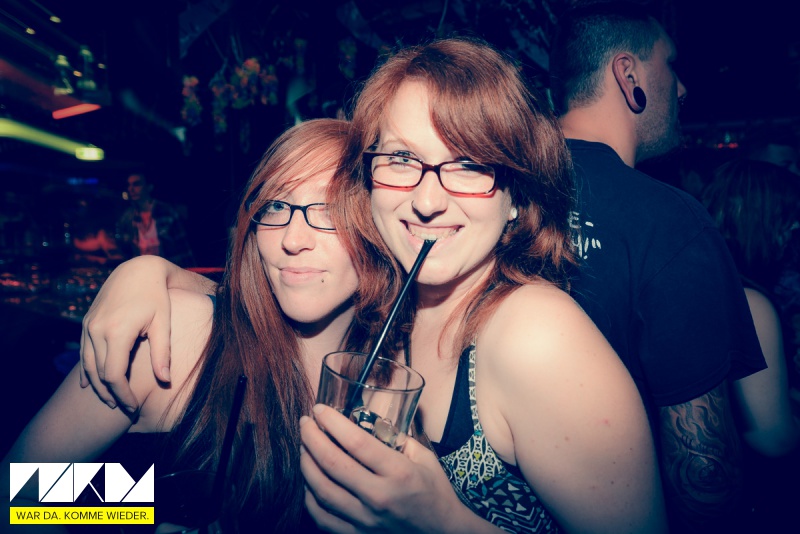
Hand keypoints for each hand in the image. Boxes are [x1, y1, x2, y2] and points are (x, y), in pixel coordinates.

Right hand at [80, 256, 173, 411]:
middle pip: (98, 374)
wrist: (138, 270)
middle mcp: (97, 330)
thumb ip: (162, 353)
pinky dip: (86, 370)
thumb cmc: (156, 296)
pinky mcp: (87, 322)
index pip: (114, 375)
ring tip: (111, 400)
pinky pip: (83, 352)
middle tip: (125, 409)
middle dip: (111, 394)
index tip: (133, 407)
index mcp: (117, 331)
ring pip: (87, 365)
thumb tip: (165, 380)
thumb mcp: (163, 323)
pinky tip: (89, 385)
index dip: (123, 394)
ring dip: (98, 386)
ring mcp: (89, 326)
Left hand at [299, 404, 478, 533]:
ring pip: (321, 490)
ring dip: (306, 464)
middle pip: (332, 463)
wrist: (443, 533)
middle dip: (311, 437)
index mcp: (399, 472)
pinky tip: (311, 481)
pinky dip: (310, 496)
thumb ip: (397, 438)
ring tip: (304, 448)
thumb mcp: (424, 457)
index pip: (356, 441)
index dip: (332, 422)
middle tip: (305, 423)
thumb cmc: (434, 493)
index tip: (319, 409)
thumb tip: (369, 421)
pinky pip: (322, 517)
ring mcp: (366, 520)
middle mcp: (379, 497)